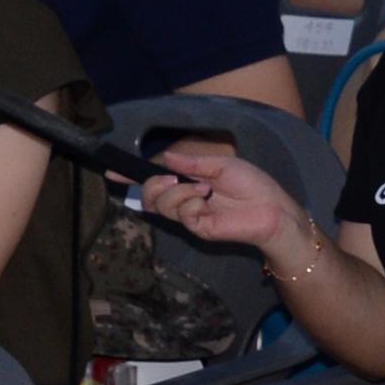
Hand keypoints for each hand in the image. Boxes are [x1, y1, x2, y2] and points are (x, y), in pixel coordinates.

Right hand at [141, 146, 301, 253]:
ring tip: (204, 190)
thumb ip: (192, 163)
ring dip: (179, 192)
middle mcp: (186, 200)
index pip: (155, 180)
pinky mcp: (197, 228)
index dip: (132, 178)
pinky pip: (181, 214)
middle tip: (172, 179)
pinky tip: (208, 201)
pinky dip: (191, 203)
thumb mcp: (221, 166)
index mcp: (190, 182)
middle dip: (153, 185)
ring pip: (162, 205)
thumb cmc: (252, 185)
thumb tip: (166, 156)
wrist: (272, 208)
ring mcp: (190, 216)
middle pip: (150, 196)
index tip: (112, 172)